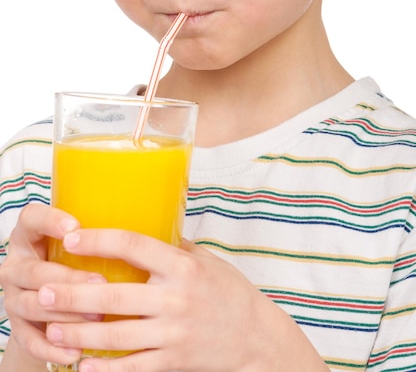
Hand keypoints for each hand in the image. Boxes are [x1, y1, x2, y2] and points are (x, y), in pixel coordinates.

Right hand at [0, 204, 104, 366]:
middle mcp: (17, 263)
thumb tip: (157, 225)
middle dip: (68, 278)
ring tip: (97, 318)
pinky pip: (30, 340)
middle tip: (101, 284)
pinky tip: (76, 353)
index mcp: (30, 234)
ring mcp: (13, 296)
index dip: (50, 221)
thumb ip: (105, 236)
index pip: (31, 218)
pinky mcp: (18, 327)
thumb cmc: (77, 260)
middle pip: (34, 270)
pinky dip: (53, 348)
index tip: (76, 226)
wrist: (52, 299)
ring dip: (65, 313)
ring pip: (32, 305)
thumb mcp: (82, 243)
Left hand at [39, 229, 327, 371]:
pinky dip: (105, 370)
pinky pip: (132, 368)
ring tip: (53, 329)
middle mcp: (175, 299)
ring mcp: (173, 333)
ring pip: (116, 336)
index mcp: (182, 267)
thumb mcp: (206, 261)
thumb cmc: (230, 293)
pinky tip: (82, 366)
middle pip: (114, 297)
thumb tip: (145, 226)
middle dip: (74, 295)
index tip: (72, 236)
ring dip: (80, 334)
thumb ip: (175, 248)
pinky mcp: (174, 362)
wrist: (258, 339)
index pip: (133, 245)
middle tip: (46, 290)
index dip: (99, 240)